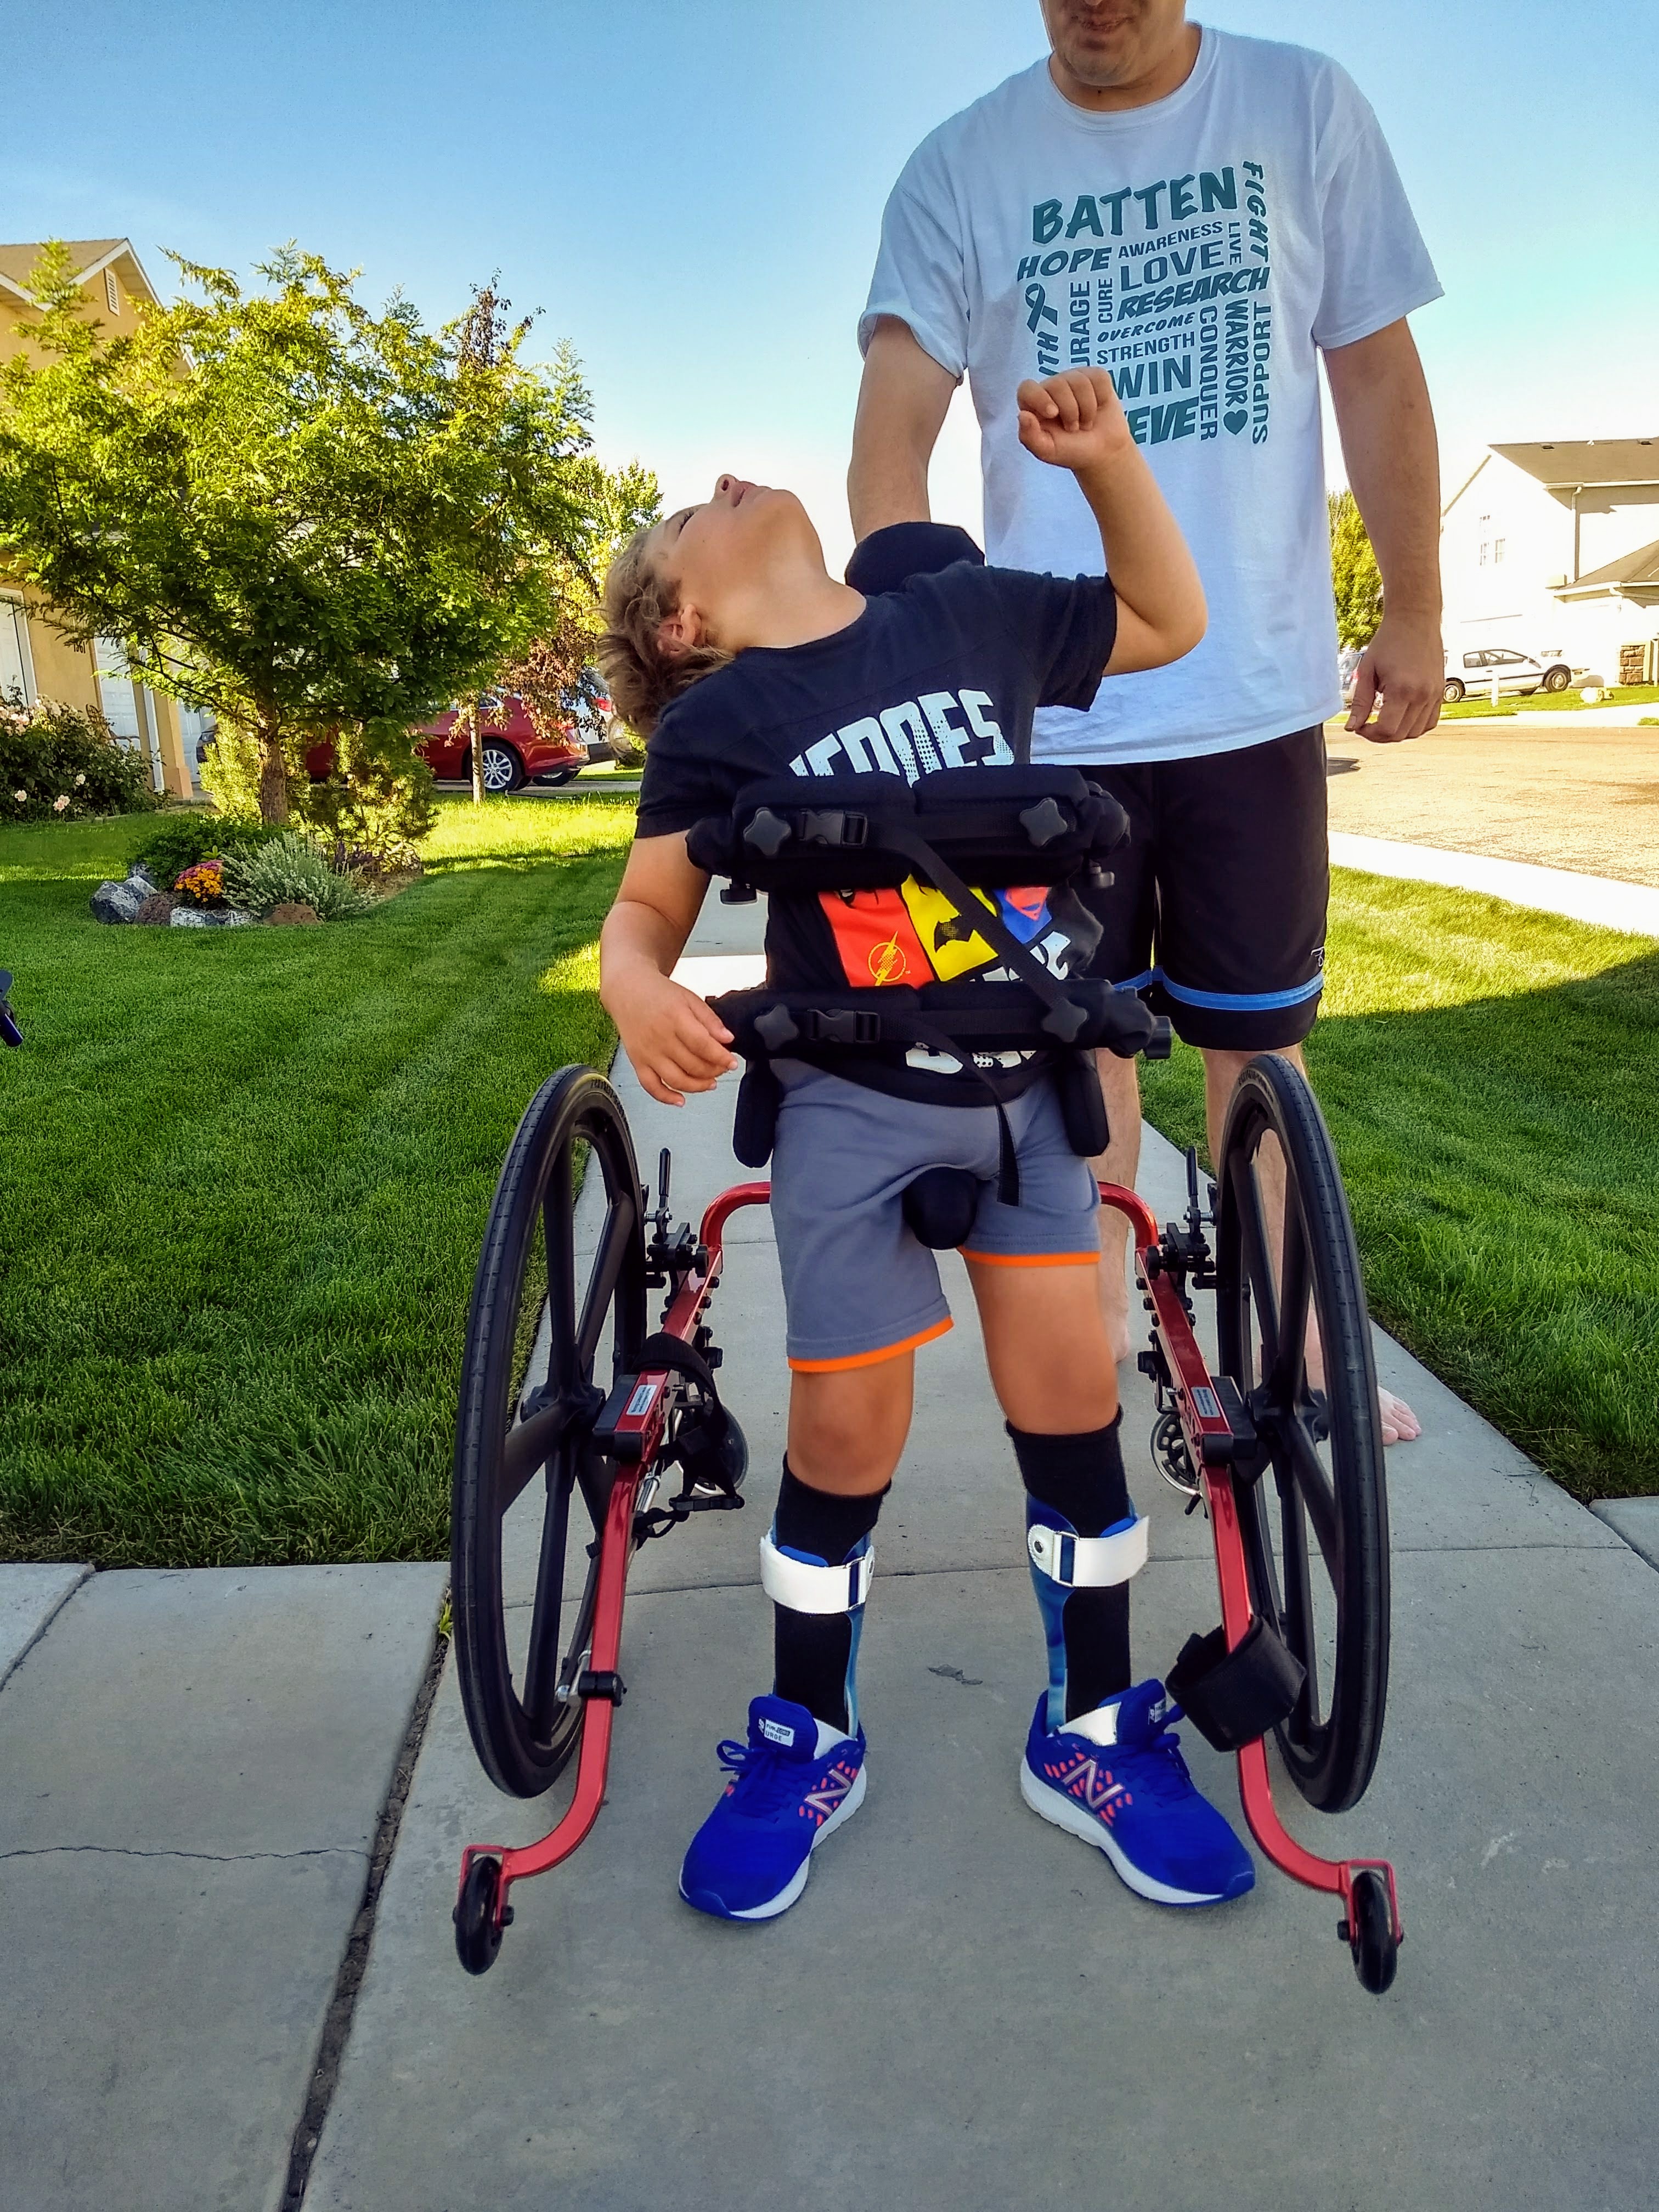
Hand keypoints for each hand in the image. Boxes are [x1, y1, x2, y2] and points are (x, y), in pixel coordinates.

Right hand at [608, 967, 737, 1106]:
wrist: (627, 990)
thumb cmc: (659, 993)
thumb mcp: (689, 998)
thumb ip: (710, 1020)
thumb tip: (728, 1039)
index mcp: (675, 1019)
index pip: (702, 1045)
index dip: (721, 1058)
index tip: (732, 1063)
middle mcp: (660, 1038)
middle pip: (692, 1065)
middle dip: (713, 1071)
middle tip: (722, 1069)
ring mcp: (647, 1052)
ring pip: (675, 1079)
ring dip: (697, 1086)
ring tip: (710, 1083)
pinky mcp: (637, 1061)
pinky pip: (650, 1086)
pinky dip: (665, 1097)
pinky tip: (680, 1100)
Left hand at [1017, 369, 1134, 474]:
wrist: (1103, 451)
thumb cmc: (1072, 450)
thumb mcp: (1048, 451)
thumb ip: (1029, 437)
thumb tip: (1022, 415)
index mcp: (1034, 404)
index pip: (1027, 388)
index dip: (1039, 398)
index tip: (1053, 413)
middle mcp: (1052, 387)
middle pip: (1058, 384)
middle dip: (1070, 411)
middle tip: (1073, 428)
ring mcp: (1074, 379)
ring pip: (1080, 381)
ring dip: (1087, 409)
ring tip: (1085, 423)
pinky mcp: (1095, 376)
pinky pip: (1099, 378)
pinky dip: (1101, 398)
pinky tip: (1097, 409)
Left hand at [1346, 611, 1443, 741]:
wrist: (1414, 620)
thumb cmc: (1390, 640)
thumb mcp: (1367, 670)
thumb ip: (1360, 701)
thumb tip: (1352, 726)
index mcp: (1403, 689)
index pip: (1387, 730)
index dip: (1369, 734)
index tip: (1360, 727)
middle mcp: (1423, 694)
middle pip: (1400, 735)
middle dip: (1380, 735)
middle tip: (1368, 724)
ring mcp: (1435, 694)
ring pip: (1416, 732)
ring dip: (1397, 732)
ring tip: (1384, 719)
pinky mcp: (1440, 692)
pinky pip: (1430, 722)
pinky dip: (1415, 726)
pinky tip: (1401, 717)